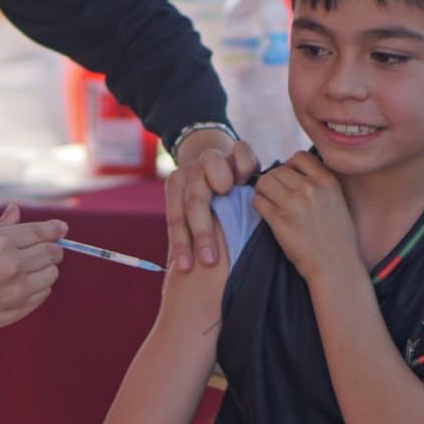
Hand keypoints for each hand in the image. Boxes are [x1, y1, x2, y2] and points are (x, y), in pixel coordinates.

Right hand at [0, 204, 66, 341]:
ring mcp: (14, 291)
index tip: (62, 229)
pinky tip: (22, 285)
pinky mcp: (14, 312)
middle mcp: (11, 265)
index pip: (41, 232)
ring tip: (29, 269)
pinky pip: (41, 295)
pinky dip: (38, 288)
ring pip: (51, 275)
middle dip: (52, 249)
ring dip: (46, 269)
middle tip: (47, 249)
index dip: (55, 229)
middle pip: (52, 253)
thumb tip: (17, 211)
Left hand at [166, 130, 257, 271]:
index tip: (185, 268)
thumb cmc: (206, 199)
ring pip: (212, 163)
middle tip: (210, 260)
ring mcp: (213, 158)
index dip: (180, 244)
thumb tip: (177, 274)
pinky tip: (248, 178)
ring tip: (228, 193)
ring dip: (219, 180)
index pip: (176, 217)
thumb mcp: (191, 214)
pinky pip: (240, 150)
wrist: (216, 161)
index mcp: (176, 186)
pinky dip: (243, 163)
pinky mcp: (235, 149)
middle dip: (202, 232)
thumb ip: (187, 235)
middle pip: (194, 199)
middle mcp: (191, 171)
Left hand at [251, 151, 358, 281]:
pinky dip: (259, 205)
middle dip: (274, 181)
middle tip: (277, 196)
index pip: (298, 157)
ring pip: (263, 182)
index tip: (290, 180)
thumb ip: (318, 182)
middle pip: (276, 170)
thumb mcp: (336, 199)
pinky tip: (268, 214)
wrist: (336, 265)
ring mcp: (293, 204)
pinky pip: (258, 201)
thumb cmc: (337, 235)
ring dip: (263, 191)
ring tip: (271, 203)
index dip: (290, 166)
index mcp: (327, 180)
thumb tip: (291, 169)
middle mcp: (310, 188)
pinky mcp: (279, 220)